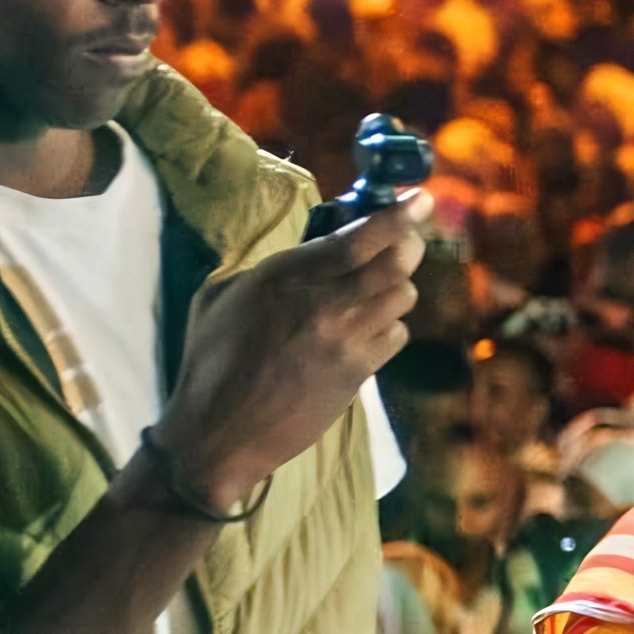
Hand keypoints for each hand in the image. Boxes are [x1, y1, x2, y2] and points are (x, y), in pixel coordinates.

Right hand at [153, 200, 423, 515]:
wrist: (220, 433)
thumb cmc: (212, 360)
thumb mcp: (224, 296)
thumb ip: (274, 268)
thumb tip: (313, 249)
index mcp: (285, 275)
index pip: (359, 238)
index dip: (398, 216)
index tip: (421, 200)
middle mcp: (323, 302)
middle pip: (396, 263)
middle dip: (406, 247)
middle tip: (401, 244)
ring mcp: (346, 340)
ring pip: (402, 297)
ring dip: (395, 288)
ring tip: (374, 291)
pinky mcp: (359, 373)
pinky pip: (395, 335)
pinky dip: (388, 327)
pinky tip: (366, 331)